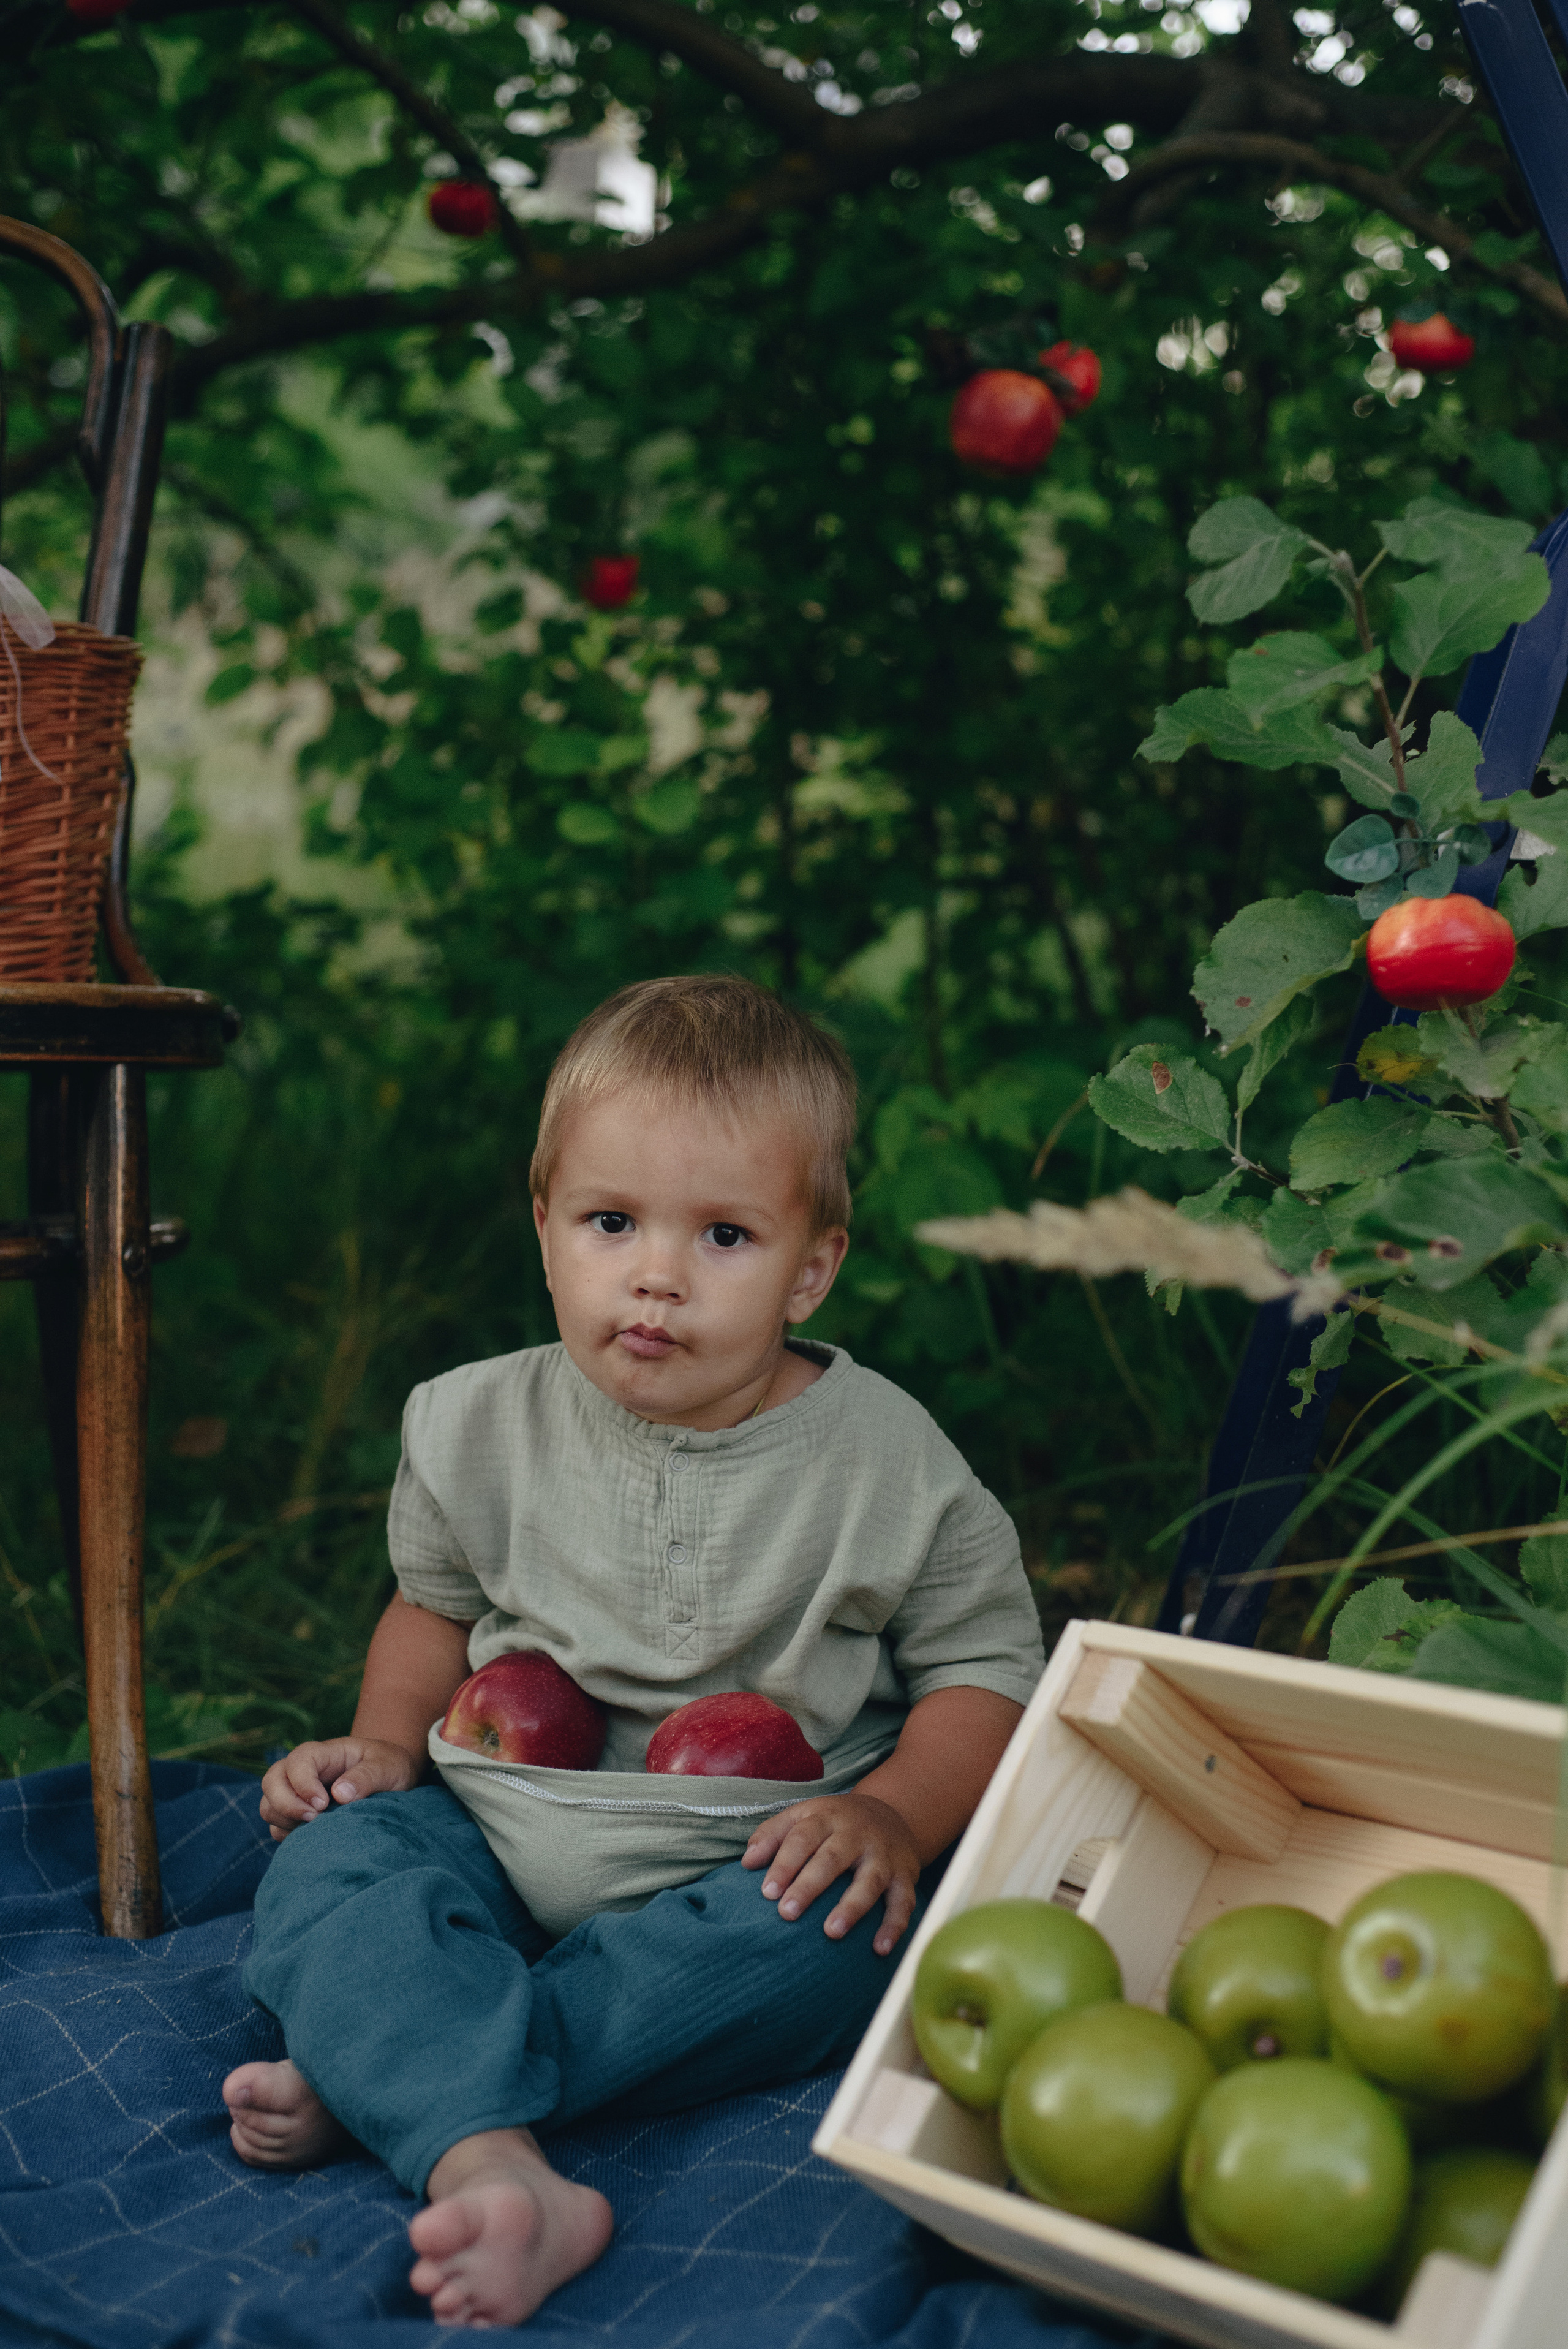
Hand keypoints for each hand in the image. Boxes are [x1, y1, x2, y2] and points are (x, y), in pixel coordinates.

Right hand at [259, 1737, 422, 1840]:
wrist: (389, 1780)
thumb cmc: (388, 1767)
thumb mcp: (387, 1767)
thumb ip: (366, 1777)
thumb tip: (339, 1795)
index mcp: (323, 1753)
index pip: (297, 1761)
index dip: (303, 1783)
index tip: (323, 1804)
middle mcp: (302, 1772)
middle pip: (271, 1781)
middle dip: (285, 1804)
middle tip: (314, 1819)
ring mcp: (295, 1794)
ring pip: (268, 1806)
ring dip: (284, 1821)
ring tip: (315, 1830)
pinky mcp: (296, 1816)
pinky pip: (277, 1828)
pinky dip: (287, 1835)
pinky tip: (313, 1839)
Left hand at [741, 1792, 919, 1955]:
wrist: (892, 1813)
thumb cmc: (835, 1823)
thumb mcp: (804, 1816)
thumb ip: (772, 1835)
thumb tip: (747, 1863)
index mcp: (827, 1818)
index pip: (802, 1838)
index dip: (784, 1864)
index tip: (766, 1892)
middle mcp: (856, 1835)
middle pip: (832, 1859)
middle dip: (809, 1886)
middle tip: (787, 1913)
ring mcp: (883, 1856)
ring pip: (869, 1880)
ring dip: (851, 1907)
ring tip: (831, 1932)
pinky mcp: (905, 1876)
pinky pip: (902, 1902)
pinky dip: (894, 1925)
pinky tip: (880, 1949)